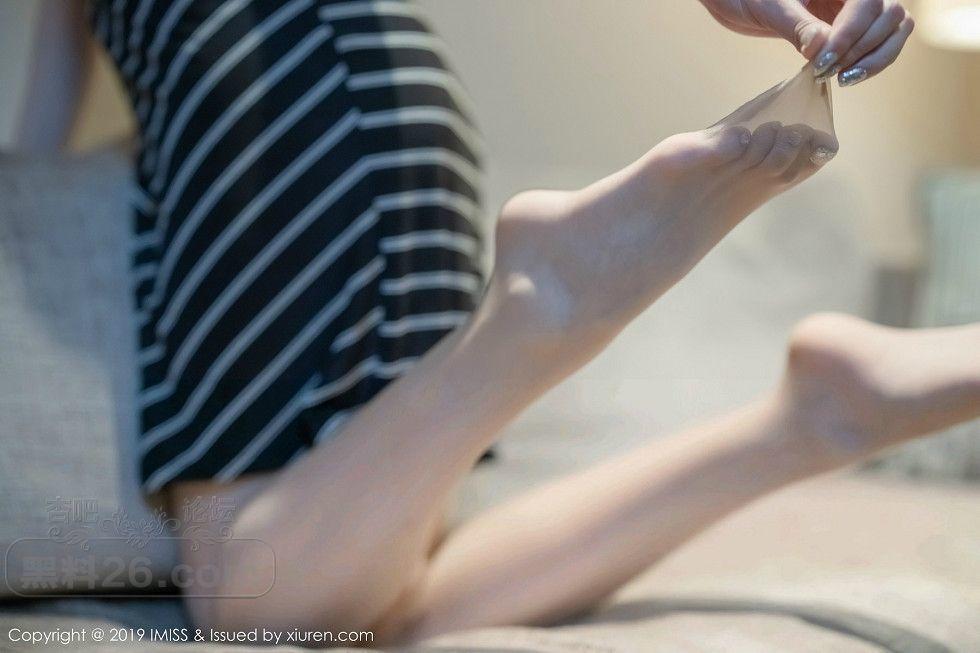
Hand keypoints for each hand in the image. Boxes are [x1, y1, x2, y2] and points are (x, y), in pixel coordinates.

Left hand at [699, 0, 914, 86]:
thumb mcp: (771, 7)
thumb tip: (821, 48)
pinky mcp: (858, 24)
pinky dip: (871, 61)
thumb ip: (797, 26)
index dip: (850, 34)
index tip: (824, 61)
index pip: (868, 2)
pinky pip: (883, 41)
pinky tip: (846, 76)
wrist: (742, 0)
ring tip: (843, 79)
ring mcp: (862, 4)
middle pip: (890, 15)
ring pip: (896, 28)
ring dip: (875, 57)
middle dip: (862, 48)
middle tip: (829, 73)